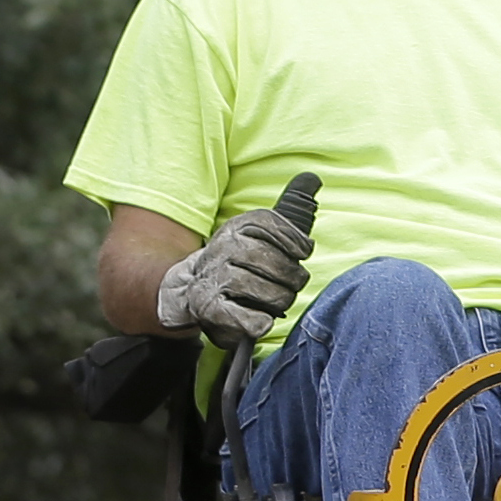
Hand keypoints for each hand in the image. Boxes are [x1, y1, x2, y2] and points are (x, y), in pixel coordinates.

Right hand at [156, 173, 318, 343]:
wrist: (187, 288)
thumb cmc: (239, 261)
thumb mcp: (259, 231)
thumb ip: (290, 207)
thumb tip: (312, 177)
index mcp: (239, 226)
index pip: (276, 227)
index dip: (296, 244)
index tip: (299, 254)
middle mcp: (224, 247)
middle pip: (279, 266)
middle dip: (291, 280)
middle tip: (288, 285)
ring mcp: (214, 277)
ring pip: (269, 293)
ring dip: (278, 302)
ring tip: (273, 301)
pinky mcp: (209, 308)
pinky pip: (250, 319)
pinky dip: (261, 322)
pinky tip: (261, 319)